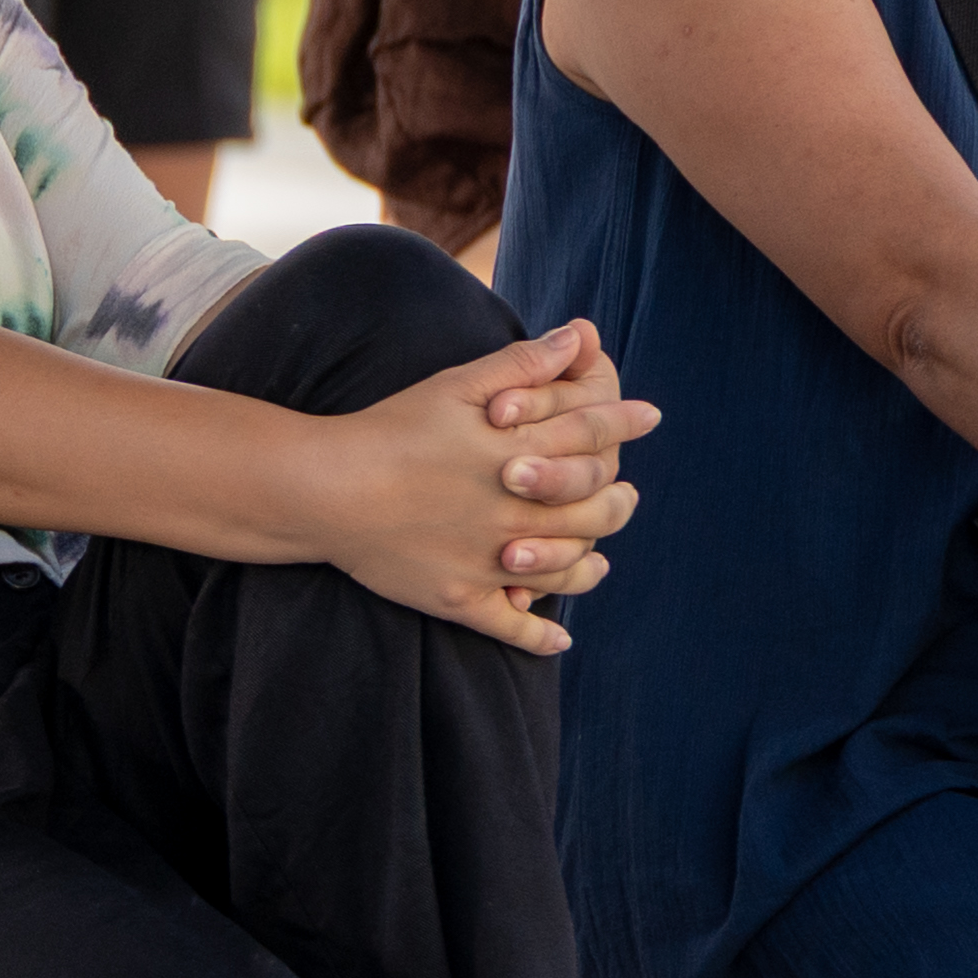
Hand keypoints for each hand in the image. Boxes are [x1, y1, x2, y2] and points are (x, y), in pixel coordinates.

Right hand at [306, 321, 658, 651]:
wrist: (326, 487)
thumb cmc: (390, 428)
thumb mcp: (456, 385)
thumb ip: (522, 363)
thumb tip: (579, 337)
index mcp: (518, 455)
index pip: (593, 438)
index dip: (625, 423)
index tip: (650, 416)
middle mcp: (514, 511)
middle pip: (593, 509)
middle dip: (619, 500)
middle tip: (628, 495)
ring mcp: (490, 561)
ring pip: (564, 570)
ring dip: (590, 566)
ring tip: (600, 561)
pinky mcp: (459, 598)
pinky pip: (511, 627)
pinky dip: (540, 636)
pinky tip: (559, 639)